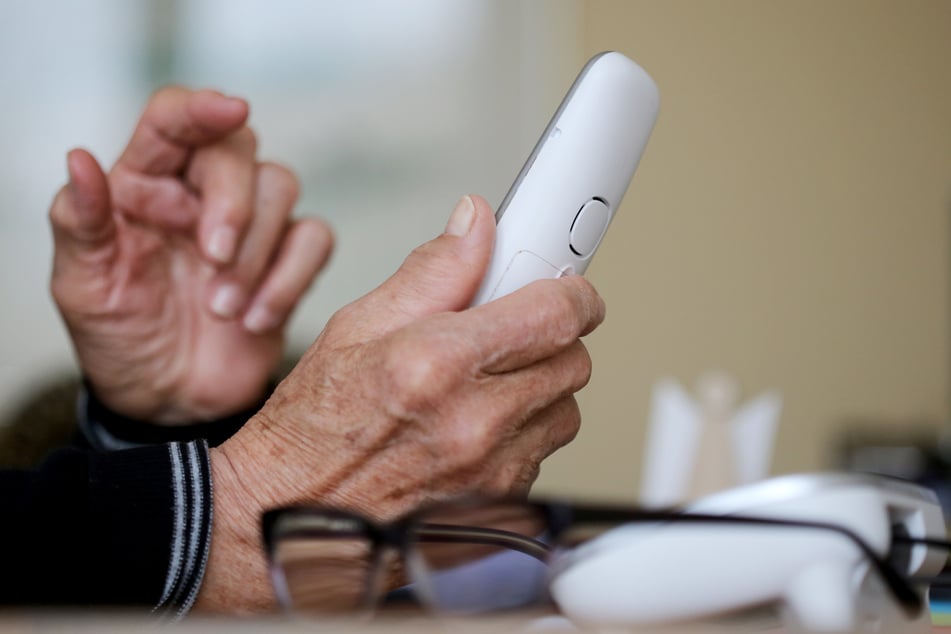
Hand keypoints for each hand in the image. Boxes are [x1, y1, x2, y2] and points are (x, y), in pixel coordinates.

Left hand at [49, 88, 332, 422]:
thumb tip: (78, 159)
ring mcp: (250, 225)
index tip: (230, 108)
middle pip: (239, 148)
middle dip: (234, 203)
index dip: (201, 107)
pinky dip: (291, 279)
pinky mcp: (287, 260)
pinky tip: (256, 320)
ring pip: (281, 188)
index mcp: (144, 185)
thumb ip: (80, 222)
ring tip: (223, 310)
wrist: (168, 401)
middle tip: (213, 258)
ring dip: (257, 253)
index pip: (172, 120)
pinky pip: (314, 239)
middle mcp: (199, 193)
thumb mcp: (83, 286)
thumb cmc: (121, 338)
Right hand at [197, 195, 604, 610]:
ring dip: (539, 388)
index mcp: (438, 364)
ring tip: (485, 383)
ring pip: (564, 410)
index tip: (568, 289)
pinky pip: (541, 454)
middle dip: (551, 338)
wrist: (290, 514)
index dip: (572, 294)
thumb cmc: (313, 428)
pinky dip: (522, 434)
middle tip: (512, 332)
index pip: (555, 315)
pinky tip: (474, 427)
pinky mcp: (498, 506)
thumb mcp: (355, 327)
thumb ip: (431, 271)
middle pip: (573, 362)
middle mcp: (474, 423)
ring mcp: (491, 472)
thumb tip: (476, 226)